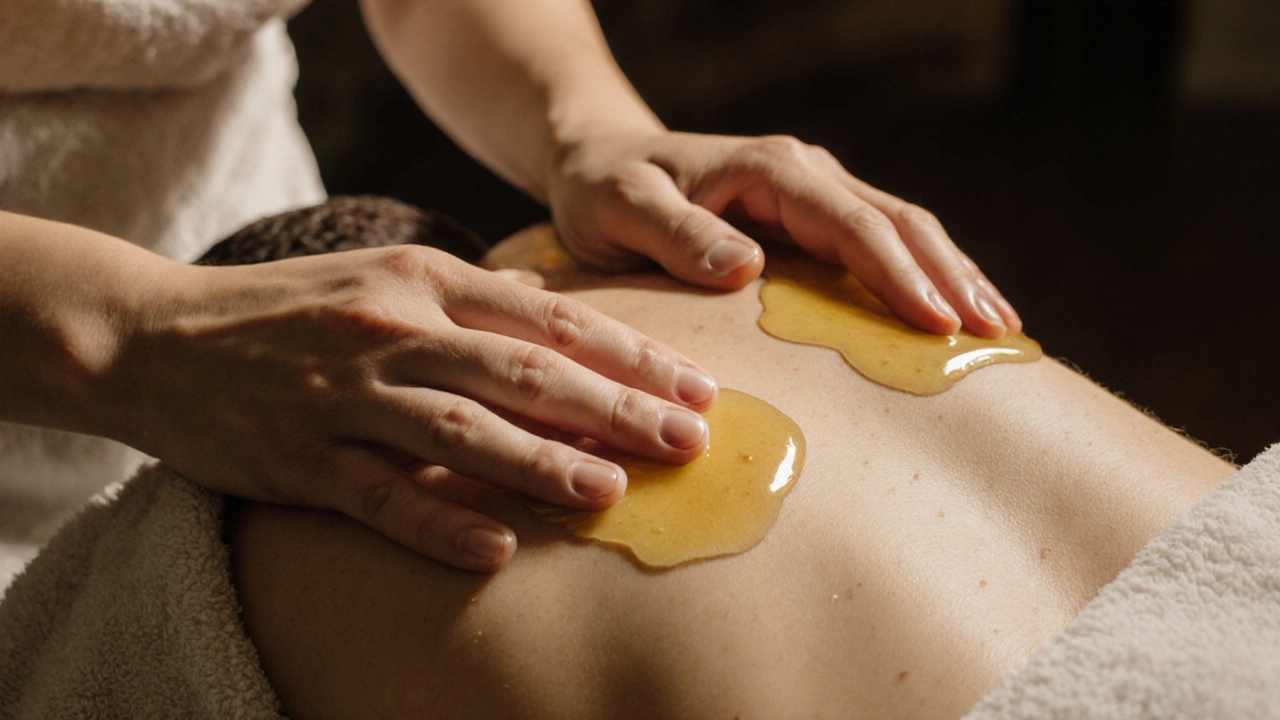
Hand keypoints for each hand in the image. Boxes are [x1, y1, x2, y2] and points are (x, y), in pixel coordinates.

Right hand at [117, 245, 716, 570]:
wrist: (156, 334)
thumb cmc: (292, 308)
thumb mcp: (385, 272)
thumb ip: (472, 293)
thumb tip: (555, 307)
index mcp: (422, 278)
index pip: (547, 317)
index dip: (627, 352)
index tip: (694, 382)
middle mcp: (391, 329)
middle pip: (520, 371)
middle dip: (613, 406)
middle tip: (686, 440)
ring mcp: (343, 395)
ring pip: (458, 432)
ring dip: (539, 462)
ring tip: (609, 490)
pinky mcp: (298, 457)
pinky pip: (378, 497)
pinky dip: (438, 523)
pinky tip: (496, 550)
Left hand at [547, 130, 1020, 337]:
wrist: (600, 161)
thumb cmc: (604, 191)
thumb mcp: (621, 209)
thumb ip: (677, 235)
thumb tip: (746, 267)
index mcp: (767, 169)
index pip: (851, 224)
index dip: (898, 275)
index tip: (938, 324)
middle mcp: (803, 171)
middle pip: (897, 221)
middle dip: (951, 276)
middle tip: (997, 334)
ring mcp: (815, 189)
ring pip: (903, 227)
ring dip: (953, 273)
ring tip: (1000, 326)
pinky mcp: (815, 213)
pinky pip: (883, 239)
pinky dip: (926, 272)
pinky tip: (954, 309)